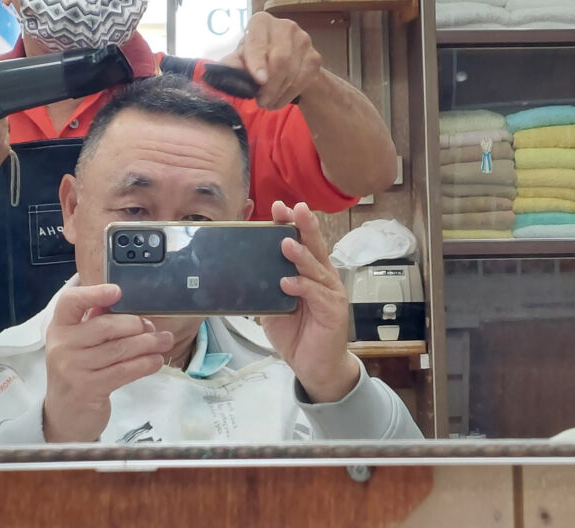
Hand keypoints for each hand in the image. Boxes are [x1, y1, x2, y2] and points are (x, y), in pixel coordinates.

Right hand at [43, 284, 173, 442]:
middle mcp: (61, 345)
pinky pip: (123, 371)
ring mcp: (72, 368)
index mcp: (59, 326)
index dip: (94, 293)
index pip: (70, 302)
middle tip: (153, 328)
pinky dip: (144, 364)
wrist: (63, 415)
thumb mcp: (78, 344)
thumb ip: (96, 323)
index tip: (117, 291)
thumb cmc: (77, 371)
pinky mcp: (87, 388)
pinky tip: (156, 361)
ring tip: (165, 342)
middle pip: (105, 327)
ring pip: (119, 349)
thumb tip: (127, 305)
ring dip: (147, 344)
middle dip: (135, 325)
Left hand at [219, 11, 321, 108]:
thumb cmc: (256, 56)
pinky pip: (302, 81)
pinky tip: (278, 100)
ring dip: (277, 93)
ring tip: (266, 102)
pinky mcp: (315, 57)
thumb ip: (232, 64)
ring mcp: (303, 40)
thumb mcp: (240, 59)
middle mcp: (285, 25)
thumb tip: (222, 72)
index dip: (258, 62)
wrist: (285, 61)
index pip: (258, 42)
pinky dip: (287, 95)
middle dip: (269, 86)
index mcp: (261, 22)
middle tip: (260, 101)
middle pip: (280, 59)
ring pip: (292, 73)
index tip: (258, 80)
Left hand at [260, 201, 358, 402]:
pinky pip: (317, 295)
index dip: (292, 224)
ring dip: (301, 255)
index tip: (278, 207)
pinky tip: (288, 282)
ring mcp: (331, 294)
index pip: (302, 243)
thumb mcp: (274, 306)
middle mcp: (323, 278)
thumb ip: (265, 287)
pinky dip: (302, 287)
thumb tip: (241, 270)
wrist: (316, 367)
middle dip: (303, 226)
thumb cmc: (297, 334)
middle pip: (315, 247)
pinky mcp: (333, 312)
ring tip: (286, 243)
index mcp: (310, 273)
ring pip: (316, 268)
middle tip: (294, 209)